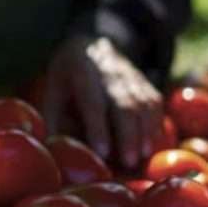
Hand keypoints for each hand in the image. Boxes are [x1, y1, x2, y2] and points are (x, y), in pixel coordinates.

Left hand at [42, 35, 162, 169]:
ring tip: (143, 157)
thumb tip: (52, 151)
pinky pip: (155, 102)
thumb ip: (52, 118)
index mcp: (82, 73)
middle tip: (129, 163)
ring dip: (146, 132)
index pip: (92, 101)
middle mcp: (110, 72)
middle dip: (128, 135)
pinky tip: (153, 144)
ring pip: (143, 104)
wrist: (91, 43)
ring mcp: (130, 75)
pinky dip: (156, 124)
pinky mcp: (144, 81)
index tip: (103, 152)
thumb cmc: (66, 76)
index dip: (98, 127)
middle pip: (124, 104)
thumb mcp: (52, 90)